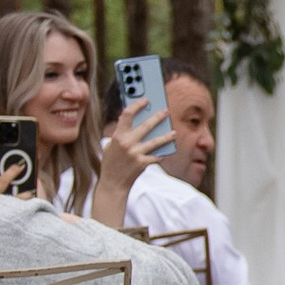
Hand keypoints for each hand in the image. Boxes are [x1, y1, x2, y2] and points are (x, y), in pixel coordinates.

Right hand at [92, 99, 168, 223]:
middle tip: (166, 111)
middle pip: (146, 125)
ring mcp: (135, 153)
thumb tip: (139, 124)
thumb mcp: (111, 146)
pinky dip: (161, 154)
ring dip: (167, 136)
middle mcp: (127, 143)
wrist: (112, 184)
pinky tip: (166, 151)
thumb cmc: (111, 164)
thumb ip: (122, 135)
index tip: (145, 100)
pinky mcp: (142, 163)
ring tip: (173, 132)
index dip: (137, 105)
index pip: (127, 114)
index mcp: (117, 136)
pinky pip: (156, 156)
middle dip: (158, 117)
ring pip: (156, 141)